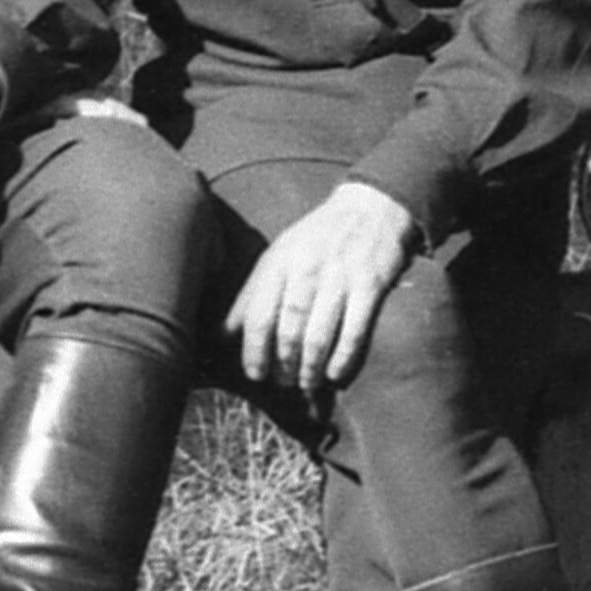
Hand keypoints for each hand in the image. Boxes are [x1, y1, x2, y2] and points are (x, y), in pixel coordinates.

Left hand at [227, 184, 418, 402]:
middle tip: (283, 383)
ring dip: (310, 366)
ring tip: (306, 383)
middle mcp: (306, 269)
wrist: (370, 208)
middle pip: (289, 328)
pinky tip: (335, 374)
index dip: (254, 350)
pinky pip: (354, 330)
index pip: (259, 314)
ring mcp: (340, 277)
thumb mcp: (278, 256)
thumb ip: (251, 294)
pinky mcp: (370, 285)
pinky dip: (343, 358)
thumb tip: (220, 334)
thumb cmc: (316, 238)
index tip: (255, 374)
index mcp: (279, 263)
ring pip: (319, 334)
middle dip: (283, 363)